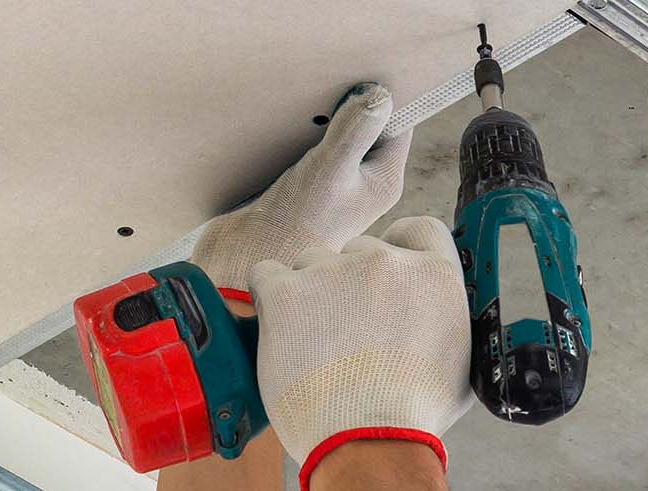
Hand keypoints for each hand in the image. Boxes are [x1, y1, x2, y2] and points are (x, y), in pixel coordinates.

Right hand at [188, 83, 411, 291]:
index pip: (399, 125)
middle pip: (370, 128)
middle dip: (351, 106)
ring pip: (340, 137)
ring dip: (324, 121)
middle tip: (331, 88)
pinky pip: (314, 149)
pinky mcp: (308, 186)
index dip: (384, 99)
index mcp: (384, 181)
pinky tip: (288, 132)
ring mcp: (338, 186)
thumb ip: (356, 130)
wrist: (249, 257)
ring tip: (308, 109)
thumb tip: (380, 95)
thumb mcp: (329, 168)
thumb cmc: (296, 222)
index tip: (363, 76)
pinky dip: (303, 136)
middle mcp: (366, 184)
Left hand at [250, 216, 474, 490]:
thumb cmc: (414, 417)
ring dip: (311, 292)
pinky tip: (281, 332)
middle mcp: (386, 262)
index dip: (399, 253)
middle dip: (351, 283)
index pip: (416, 230)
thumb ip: (448, 323)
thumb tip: (439, 316)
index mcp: (434, 275)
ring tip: (312, 343)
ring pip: (313, 262)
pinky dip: (270, 299)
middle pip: (360, 250)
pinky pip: (266, 275)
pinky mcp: (285, 290)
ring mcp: (333, 272)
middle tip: (345, 331)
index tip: (385, 283)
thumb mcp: (461, 365)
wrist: (368, 443)